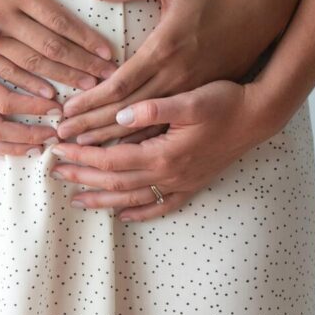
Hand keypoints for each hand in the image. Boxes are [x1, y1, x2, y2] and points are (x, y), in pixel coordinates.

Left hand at [49, 81, 277, 220]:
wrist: (259, 116)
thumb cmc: (225, 102)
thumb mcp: (190, 99)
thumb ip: (153, 108)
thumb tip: (120, 114)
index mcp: (163, 153)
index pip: (110, 159)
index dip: (82, 155)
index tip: (58, 149)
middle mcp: (169, 174)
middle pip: (115, 182)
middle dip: (83, 176)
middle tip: (54, 172)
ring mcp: (181, 183)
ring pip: (133, 198)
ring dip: (103, 199)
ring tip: (77, 200)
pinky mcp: (193, 184)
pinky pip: (162, 206)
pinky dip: (141, 213)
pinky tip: (125, 215)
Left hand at [56, 0, 288, 143]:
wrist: (261, 14)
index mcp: (163, 51)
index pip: (118, 85)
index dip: (89, 101)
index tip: (65, 111)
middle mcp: (174, 78)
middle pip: (124, 112)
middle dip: (90, 126)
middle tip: (60, 137)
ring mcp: (188, 94)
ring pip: (144, 127)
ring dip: (111, 140)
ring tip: (81, 150)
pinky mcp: (198, 100)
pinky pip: (167, 129)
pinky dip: (142, 142)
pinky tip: (123, 155)